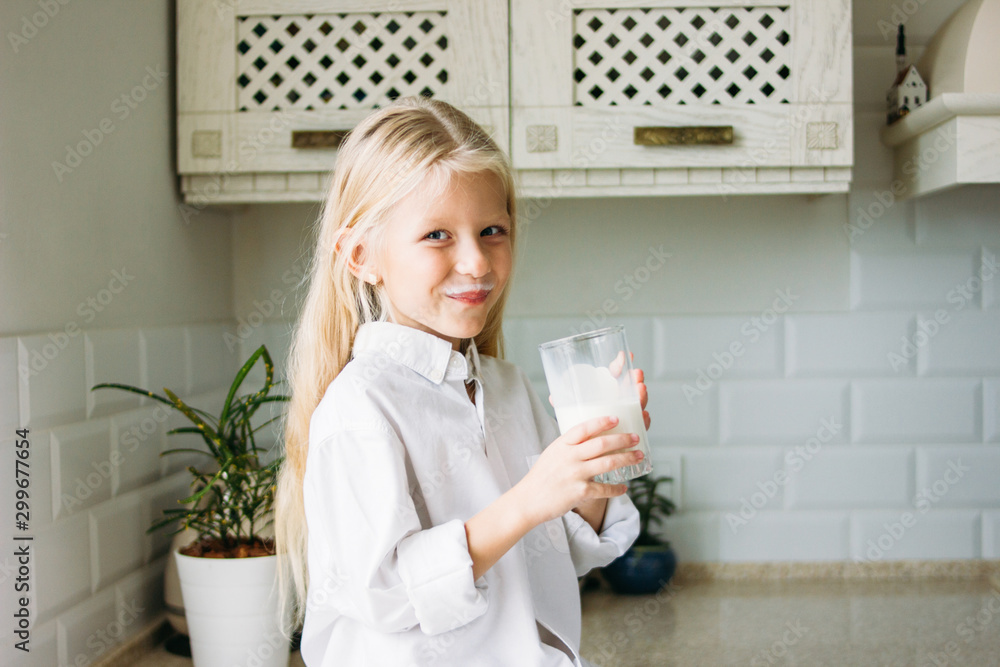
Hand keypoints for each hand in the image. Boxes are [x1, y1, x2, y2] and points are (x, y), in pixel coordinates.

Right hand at [515, 415, 643, 526]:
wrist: (528, 500)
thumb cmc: (541, 477)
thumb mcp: (552, 454)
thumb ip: (569, 446)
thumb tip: (590, 438)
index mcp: (561, 444)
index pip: (584, 428)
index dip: (602, 422)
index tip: (616, 418)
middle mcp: (569, 457)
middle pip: (601, 444)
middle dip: (622, 439)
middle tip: (636, 438)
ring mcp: (575, 474)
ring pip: (608, 463)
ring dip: (626, 459)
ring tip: (638, 457)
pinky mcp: (580, 492)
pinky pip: (604, 488)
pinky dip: (617, 489)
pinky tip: (624, 488)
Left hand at [549, 350, 649, 430]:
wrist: (587, 453)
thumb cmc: (582, 427)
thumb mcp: (572, 412)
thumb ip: (565, 404)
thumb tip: (554, 397)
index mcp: (608, 393)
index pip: (617, 374)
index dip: (621, 364)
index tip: (624, 355)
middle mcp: (620, 402)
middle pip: (631, 387)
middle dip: (635, 378)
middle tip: (636, 373)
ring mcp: (627, 416)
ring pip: (638, 404)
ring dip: (641, 395)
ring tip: (640, 389)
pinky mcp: (631, 432)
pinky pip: (640, 425)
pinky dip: (644, 420)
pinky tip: (644, 415)